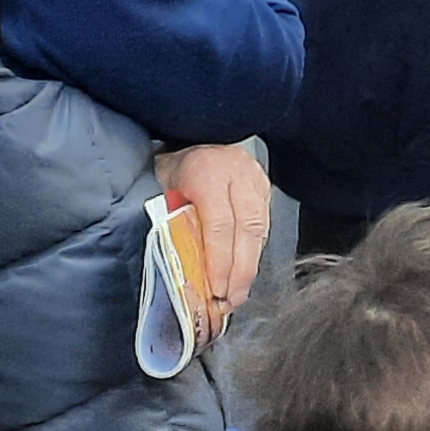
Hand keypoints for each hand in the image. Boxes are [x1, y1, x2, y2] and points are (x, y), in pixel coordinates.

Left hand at [152, 143, 270, 335]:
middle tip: (231, 299)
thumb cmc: (175, 165)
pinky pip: (264, 223)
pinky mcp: (264, 185)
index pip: (219, 224)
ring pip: (259, 228)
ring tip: (239, 292)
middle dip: (240, 270)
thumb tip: (182, 265)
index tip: (215, 288)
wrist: (200, 131)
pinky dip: (254, 250)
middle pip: (246, 229)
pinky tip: (246, 270)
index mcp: (207, 173)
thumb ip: (174, 220)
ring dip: (250, 264)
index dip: (219, 260)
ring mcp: (255, 178)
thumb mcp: (165, 187)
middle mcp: (237, 174)